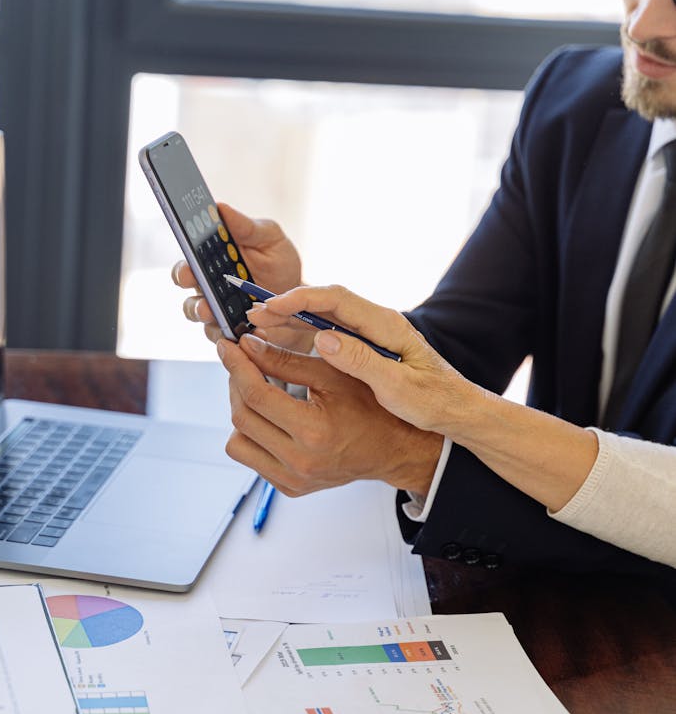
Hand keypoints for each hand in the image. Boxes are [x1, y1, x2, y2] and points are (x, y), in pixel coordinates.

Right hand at [172, 203, 310, 350]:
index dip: (183, 263)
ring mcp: (217, 310)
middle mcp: (208, 285)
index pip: (188, 260)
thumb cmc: (279, 262)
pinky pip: (224, 335)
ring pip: (199, 314)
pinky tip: (252, 331)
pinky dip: (234, 335)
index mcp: (211, 259)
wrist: (299, 298)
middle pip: (186, 288)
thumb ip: (246, 227)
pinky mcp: (230, 330)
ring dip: (205, 313)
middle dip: (189, 288)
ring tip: (216, 314)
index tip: (188, 262)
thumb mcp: (269, 239)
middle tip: (198, 290)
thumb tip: (220, 207)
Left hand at [216, 332, 442, 496]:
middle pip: (241, 418)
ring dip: (241, 411)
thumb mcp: (332, 375)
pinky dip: (253, 434)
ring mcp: (293, 480)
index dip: (237, 365)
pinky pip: (252, 459)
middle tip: (241, 361)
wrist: (393, 449)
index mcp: (313, 432)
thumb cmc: (371, 408)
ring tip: (256, 390)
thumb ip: (286, 361)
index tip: (227, 346)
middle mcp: (300, 462)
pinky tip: (269, 415)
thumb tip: (247, 347)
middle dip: (236, 383)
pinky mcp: (289, 488)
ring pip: (238, 443)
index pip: (256, 395)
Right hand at [252, 285, 599, 515]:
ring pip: (324, 317)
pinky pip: (329, 333)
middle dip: (287, 306)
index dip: (300, 299)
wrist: (461, 413)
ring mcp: (372, 334)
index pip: (337, 300)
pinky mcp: (367, 348)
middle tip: (252, 315)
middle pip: (325, 302)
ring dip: (291, 319)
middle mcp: (378, 323)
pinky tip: (281, 343)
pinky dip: (303, 335)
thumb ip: (362, 362)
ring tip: (257, 326)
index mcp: (387, 325)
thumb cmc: (437, 403)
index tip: (271, 307)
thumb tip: (323, 339)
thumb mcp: (400, 389)